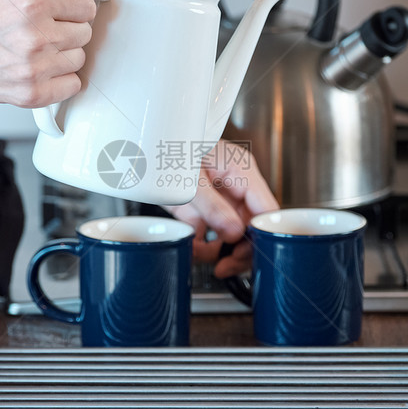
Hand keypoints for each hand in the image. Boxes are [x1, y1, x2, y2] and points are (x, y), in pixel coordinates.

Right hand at [0, 0, 100, 106]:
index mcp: (33, 1)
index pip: (88, 6)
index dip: (73, 5)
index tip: (57, 8)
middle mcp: (35, 36)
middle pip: (85, 33)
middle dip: (67, 27)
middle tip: (41, 26)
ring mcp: (34, 69)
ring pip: (79, 59)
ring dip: (64, 52)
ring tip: (37, 46)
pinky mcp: (31, 94)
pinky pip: (73, 86)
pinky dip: (61, 78)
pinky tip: (40, 66)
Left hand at [164, 140, 278, 278]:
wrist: (140, 144)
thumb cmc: (167, 143)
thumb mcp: (190, 177)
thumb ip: (213, 206)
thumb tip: (234, 233)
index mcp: (241, 170)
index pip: (267, 208)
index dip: (262, 234)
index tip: (248, 253)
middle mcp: (234, 185)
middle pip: (251, 225)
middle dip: (240, 249)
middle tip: (225, 265)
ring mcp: (217, 197)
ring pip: (231, 233)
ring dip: (218, 250)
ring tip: (202, 257)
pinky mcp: (199, 206)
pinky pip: (208, 232)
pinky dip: (200, 245)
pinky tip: (191, 249)